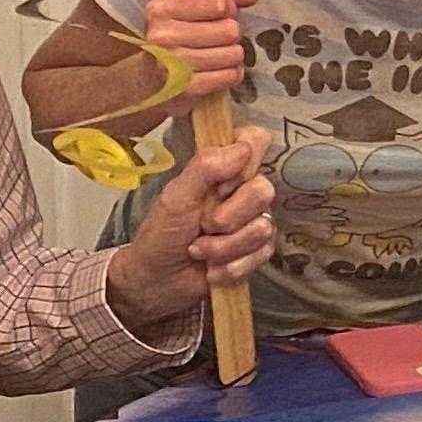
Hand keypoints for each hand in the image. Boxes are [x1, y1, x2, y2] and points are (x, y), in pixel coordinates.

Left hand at [105, 133, 272, 336]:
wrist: (157, 281)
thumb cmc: (162, 234)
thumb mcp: (176, 197)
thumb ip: (205, 168)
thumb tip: (243, 147)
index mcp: (223, 169)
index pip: (255, 140)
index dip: (247, 160)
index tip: (222, 183)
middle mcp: (243, 191)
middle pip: (264, 190)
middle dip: (228, 218)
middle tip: (202, 226)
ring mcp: (253, 221)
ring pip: (263, 228)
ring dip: (224, 248)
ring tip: (199, 252)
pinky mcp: (257, 252)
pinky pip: (261, 255)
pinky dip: (231, 267)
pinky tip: (213, 270)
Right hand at [138, 0, 251, 104]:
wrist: (154, 77)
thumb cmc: (181, 31)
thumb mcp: (196, 0)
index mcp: (162, 8)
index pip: (219, 2)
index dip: (229, 8)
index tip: (220, 14)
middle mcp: (163, 35)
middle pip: (230, 30)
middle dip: (231, 32)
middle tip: (219, 37)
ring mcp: (173, 65)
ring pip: (233, 54)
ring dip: (233, 54)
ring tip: (220, 53)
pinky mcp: (186, 89)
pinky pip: (230, 75)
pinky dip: (232, 72)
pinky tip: (221, 69)